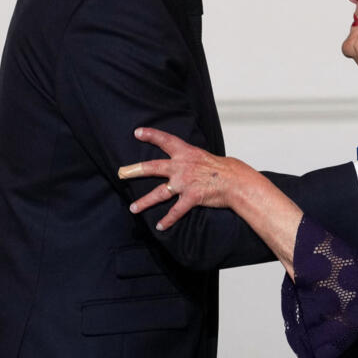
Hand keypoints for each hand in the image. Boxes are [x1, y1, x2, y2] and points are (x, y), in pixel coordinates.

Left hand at [118, 128, 250, 230]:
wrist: (235, 181)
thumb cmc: (224, 169)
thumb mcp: (204, 157)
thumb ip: (190, 159)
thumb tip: (182, 162)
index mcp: (186, 153)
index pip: (166, 140)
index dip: (151, 135)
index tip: (137, 132)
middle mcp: (182, 167)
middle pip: (153, 167)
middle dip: (135, 170)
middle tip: (121, 172)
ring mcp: (185, 183)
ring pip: (159, 193)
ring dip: (144, 201)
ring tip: (133, 208)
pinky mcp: (191, 198)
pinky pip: (176, 211)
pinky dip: (168, 220)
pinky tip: (160, 226)